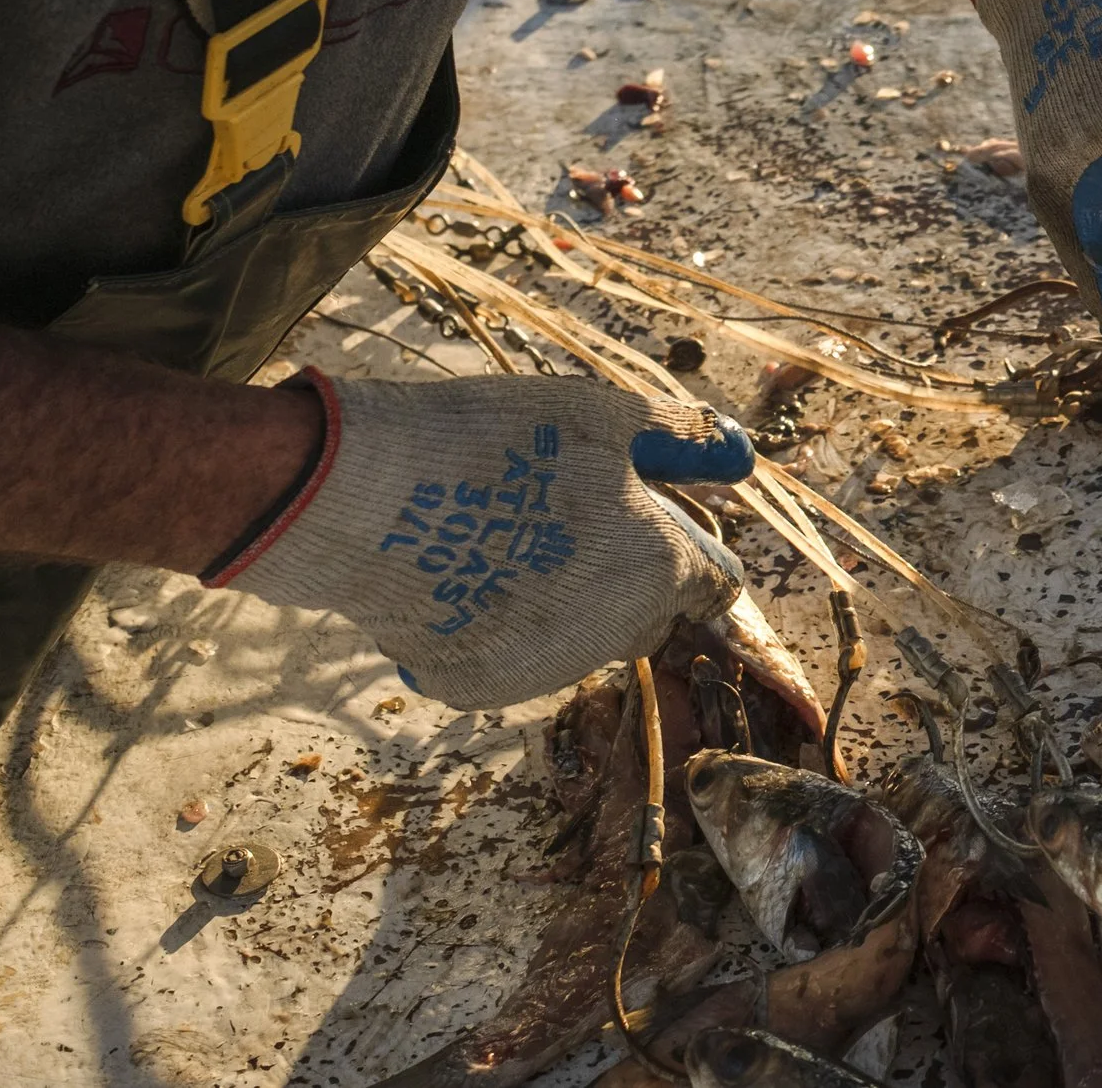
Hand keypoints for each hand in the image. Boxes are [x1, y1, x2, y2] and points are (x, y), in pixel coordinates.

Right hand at [216, 372, 753, 708]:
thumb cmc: (493, 442)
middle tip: (572, 514)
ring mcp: (542, 671)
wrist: (358, 497)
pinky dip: (500, 622)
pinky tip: (463, 567)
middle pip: (651, 615)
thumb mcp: (603, 416)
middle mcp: (612, 638)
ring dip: (570, 599)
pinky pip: (510, 654)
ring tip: (507, 532)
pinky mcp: (474, 686)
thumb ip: (682, 439)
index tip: (655, 515)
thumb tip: (743, 452)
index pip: (715, 585)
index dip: (692, 547)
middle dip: (634, 575)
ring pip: (584, 638)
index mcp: (657, 574)